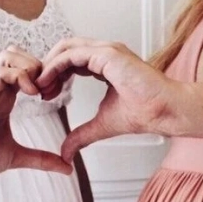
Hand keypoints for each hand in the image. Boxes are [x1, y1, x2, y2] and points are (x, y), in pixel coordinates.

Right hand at [0, 46, 72, 181]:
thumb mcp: (16, 157)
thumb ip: (41, 159)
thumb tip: (67, 168)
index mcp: (5, 98)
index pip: (26, 68)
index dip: (46, 75)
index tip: (57, 95)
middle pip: (19, 53)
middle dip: (41, 65)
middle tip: (51, 90)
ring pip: (10, 55)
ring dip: (31, 67)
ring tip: (40, 92)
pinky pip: (1, 71)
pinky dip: (20, 76)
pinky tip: (32, 95)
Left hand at [36, 38, 181, 161]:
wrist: (164, 112)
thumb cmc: (144, 113)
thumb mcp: (101, 126)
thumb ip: (81, 136)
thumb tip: (66, 153)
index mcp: (106, 65)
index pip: (72, 61)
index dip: (56, 75)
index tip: (46, 94)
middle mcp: (106, 53)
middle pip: (65, 51)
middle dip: (48, 69)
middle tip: (38, 90)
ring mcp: (107, 51)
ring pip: (66, 48)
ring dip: (49, 66)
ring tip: (40, 86)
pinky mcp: (108, 54)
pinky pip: (73, 54)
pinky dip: (56, 65)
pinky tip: (48, 81)